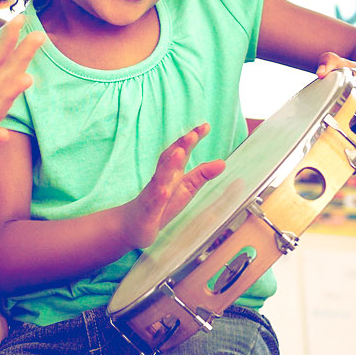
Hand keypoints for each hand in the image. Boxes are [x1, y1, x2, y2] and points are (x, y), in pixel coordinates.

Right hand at [118, 124, 226, 249]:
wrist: (132, 228)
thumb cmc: (161, 206)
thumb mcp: (185, 189)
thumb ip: (202, 175)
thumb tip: (223, 162)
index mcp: (171, 173)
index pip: (180, 152)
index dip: (192, 139)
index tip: (206, 126)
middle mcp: (160, 180)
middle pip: (168, 159)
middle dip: (180, 146)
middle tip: (193, 134)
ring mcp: (152, 196)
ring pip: (159, 178)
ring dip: (169, 165)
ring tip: (180, 152)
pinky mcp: (147, 214)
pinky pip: (152, 204)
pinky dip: (158, 197)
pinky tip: (164, 191)